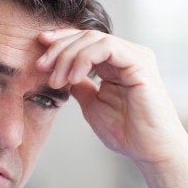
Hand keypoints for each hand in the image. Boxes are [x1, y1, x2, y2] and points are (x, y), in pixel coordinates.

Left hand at [36, 29, 187, 187]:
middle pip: (86, 35)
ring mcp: (136, 56)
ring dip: (68, 56)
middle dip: (59, 48)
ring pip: (94, 38)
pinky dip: (85, 59)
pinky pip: (107, 48)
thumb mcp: (92, 104)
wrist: (150, 151)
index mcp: (116, 62)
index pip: (85, 41)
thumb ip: (80, 87)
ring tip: (56, 80)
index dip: (60, 42)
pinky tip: (73, 78)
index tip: (38, 53)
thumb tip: (61, 74)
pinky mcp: (140, 63)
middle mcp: (127, 54)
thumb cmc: (126, 132)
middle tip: (40, 66)